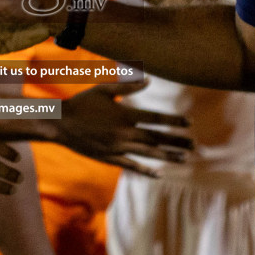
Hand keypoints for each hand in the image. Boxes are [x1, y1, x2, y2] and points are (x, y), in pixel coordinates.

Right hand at [55, 81, 191, 176]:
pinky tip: (159, 174)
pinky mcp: (109, 158)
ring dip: (167, 156)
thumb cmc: (82, 103)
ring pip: (148, 153)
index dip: (174, 121)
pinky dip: (146, 170)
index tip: (189, 123)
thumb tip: (149, 80)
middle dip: (177, 141)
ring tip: (184, 158)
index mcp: (125, 114)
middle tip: (194, 145)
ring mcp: (117, 147)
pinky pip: (131, 166)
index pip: (156, 118)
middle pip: (157, 138)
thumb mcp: (104, 89)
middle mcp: (124, 133)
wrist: (60, 124)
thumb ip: (128, 85)